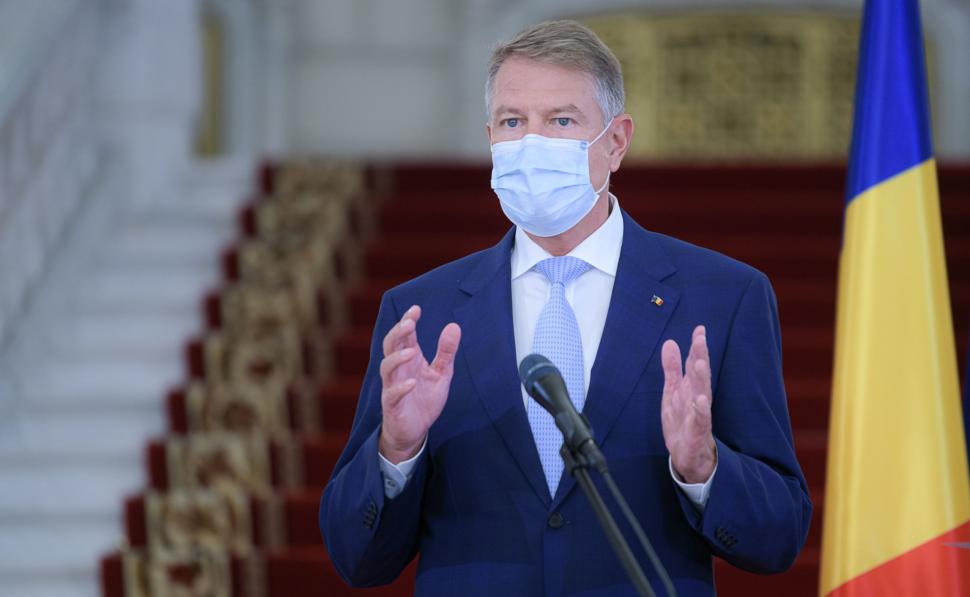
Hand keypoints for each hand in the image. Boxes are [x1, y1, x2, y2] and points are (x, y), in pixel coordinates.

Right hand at [378, 305, 461, 463]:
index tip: (416, 309)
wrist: (415, 431)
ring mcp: (392, 386)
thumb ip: (446, 352)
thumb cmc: (425, 399)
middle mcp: (398, 369)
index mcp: (409, 359)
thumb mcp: (441, 374)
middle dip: (397, 333)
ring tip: (411, 351)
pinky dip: (400, 387)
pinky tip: (411, 382)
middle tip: (409, 323)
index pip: (404, 336)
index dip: (407, 321)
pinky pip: (392, 394)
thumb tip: (454, 326)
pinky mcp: (392, 405)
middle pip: (390, 345)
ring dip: (397, 358)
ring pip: (386, 367)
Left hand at [660, 325, 716, 483]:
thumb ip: (672, 369)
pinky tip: (701, 400)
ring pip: (702, 395)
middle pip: (700, 375)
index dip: (697, 347)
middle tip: (700, 338)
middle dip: (700, 356)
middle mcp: (697, 399)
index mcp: (691, 389)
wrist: (689, 458)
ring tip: (701, 362)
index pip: (695, 364)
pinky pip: (701, 421)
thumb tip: (670, 342)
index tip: (699, 329)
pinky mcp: (697, 434)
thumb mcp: (673, 392)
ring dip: (701, 379)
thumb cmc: (683, 423)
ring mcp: (699, 416)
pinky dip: (701, 411)